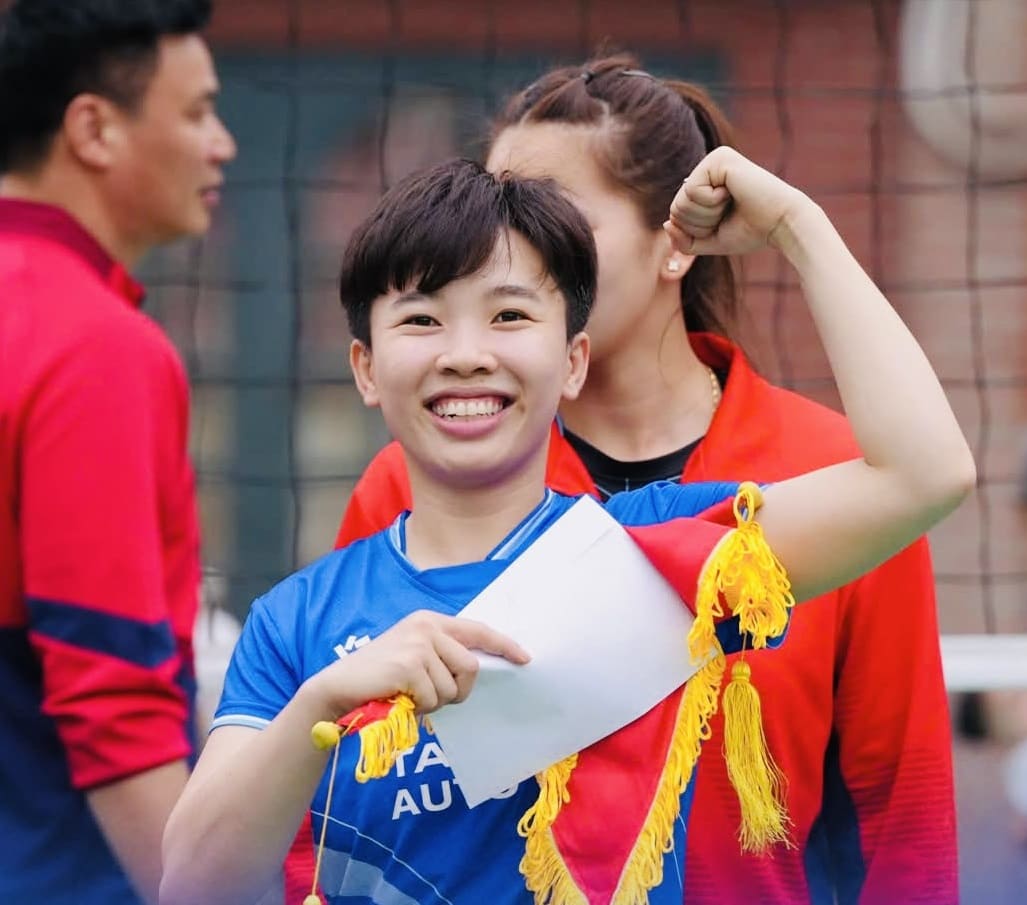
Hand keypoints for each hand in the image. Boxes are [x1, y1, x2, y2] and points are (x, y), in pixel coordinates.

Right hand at [312, 610, 529, 715]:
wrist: (339, 686)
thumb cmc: (380, 677)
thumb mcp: (414, 656)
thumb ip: (442, 655)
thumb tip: (479, 670)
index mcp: (430, 620)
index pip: (477, 630)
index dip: (503, 645)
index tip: (524, 657)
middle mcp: (426, 626)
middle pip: (471, 667)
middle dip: (457, 690)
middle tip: (431, 696)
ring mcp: (418, 644)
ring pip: (452, 688)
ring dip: (434, 702)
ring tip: (409, 694)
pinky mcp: (409, 664)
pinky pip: (433, 699)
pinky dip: (419, 708)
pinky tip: (399, 698)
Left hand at [664, 146, 813, 256]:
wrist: (781, 224)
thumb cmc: (750, 232)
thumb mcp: (710, 241)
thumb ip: (684, 240)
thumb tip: (667, 223)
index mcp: (705, 185)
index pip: (677, 214)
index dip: (696, 230)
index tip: (724, 223)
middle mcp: (707, 168)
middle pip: (676, 208)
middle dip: (700, 223)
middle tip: (728, 214)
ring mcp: (712, 160)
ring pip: (681, 201)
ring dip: (706, 214)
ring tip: (732, 203)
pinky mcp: (719, 158)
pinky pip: (692, 190)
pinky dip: (711, 202)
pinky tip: (732, 193)